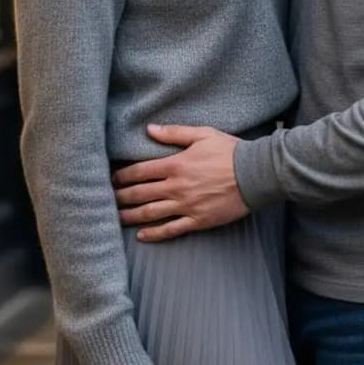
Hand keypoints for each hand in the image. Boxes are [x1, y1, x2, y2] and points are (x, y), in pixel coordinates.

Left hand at [114, 125, 247, 241]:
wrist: (255, 175)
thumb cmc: (230, 152)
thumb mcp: (203, 135)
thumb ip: (174, 133)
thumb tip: (149, 129)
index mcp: (176, 164)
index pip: (140, 171)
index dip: (122, 176)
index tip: (111, 179)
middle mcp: (176, 187)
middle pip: (140, 194)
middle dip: (121, 197)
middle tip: (107, 200)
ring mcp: (186, 206)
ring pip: (150, 213)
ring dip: (131, 216)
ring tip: (116, 218)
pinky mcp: (198, 220)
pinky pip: (171, 229)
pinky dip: (154, 234)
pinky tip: (142, 235)